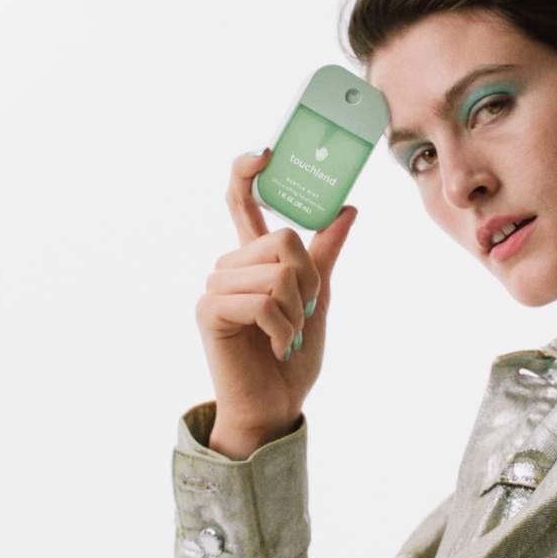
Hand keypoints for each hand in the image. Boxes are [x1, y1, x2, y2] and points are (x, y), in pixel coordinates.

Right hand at [193, 148, 357, 450]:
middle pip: (283, 241)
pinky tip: (275, 345)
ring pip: (276, 272)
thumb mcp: (318, 298)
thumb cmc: (292, 355)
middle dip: (307, 282)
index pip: (241, 203)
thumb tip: (348, 208)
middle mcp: (229, 266)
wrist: (275, 404)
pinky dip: (280, 327)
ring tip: (286, 335)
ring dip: (295, 311)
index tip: (264, 153)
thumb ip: (325, 254)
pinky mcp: (208, 311)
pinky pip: (261, 300)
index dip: (247, 174)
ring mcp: (215, 287)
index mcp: (252, 259)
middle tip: (302, 315)